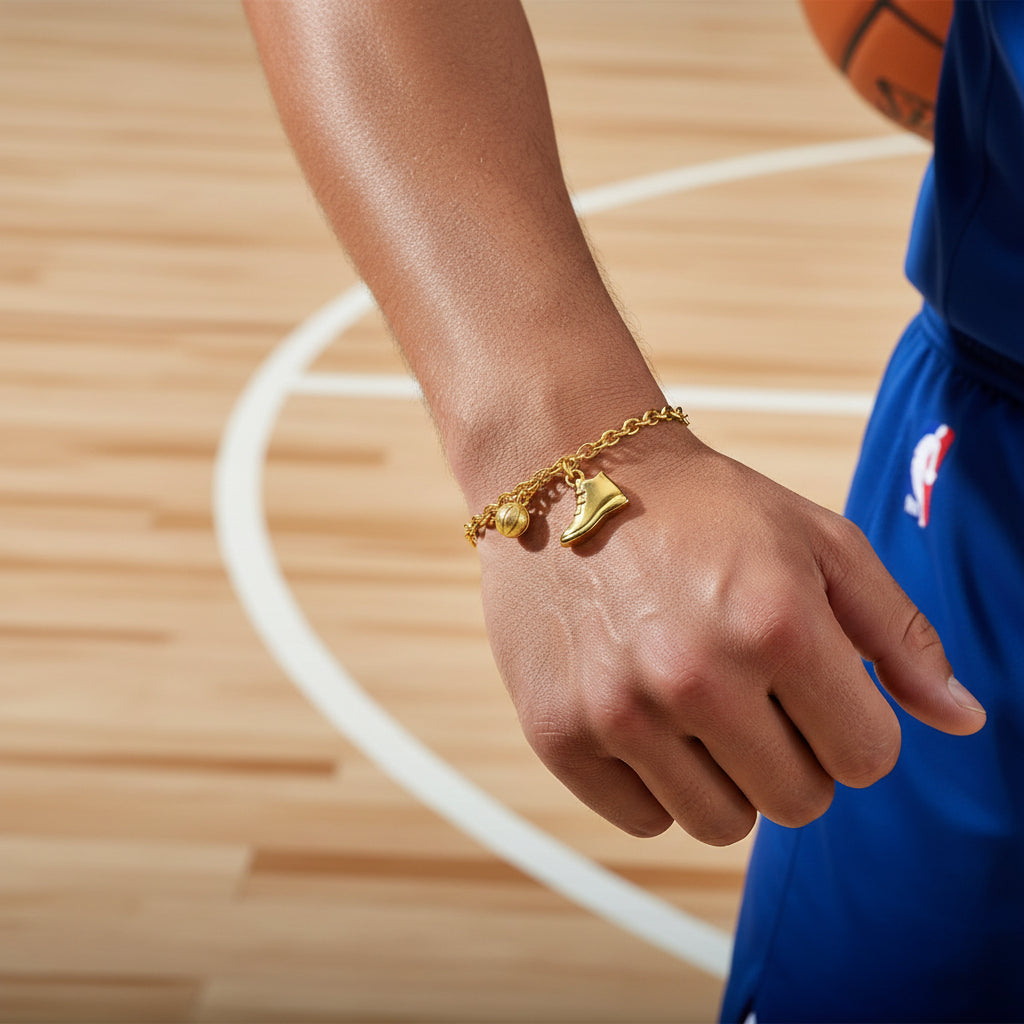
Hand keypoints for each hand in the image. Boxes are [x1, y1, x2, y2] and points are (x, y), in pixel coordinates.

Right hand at [477, 426, 985, 845]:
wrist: (566, 476)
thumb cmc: (702, 508)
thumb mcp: (818, 543)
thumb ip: (900, 634)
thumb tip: (963, 721)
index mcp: (777, 624)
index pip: (868, 759)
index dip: (851, 724)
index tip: (811, 686)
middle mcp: (697, 677)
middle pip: (799, 802)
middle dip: (791, 754)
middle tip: (749, 689)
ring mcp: (619, 711)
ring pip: (721, 825)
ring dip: (723, 776)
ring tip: (692, 702)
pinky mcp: (559, 735)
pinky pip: (643, 819)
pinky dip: (653, 782)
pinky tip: (641, 712)